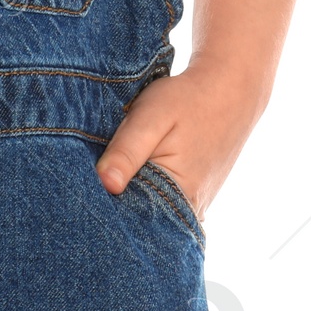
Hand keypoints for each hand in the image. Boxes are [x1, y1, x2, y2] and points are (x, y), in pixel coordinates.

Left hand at [93, 59, 268, 220]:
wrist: (229, 89)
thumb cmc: (188, 100)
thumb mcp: (151, 117)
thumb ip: (127, 151)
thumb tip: (104, 185)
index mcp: (180, 197)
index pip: (130, 221)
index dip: (103, 205)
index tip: (80, 191)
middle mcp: (189, 212)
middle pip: (139, 220)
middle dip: (114, 204)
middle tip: (87, 182)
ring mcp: (193, 208)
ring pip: (150, 211)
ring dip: (129, 196)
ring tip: (112, 173)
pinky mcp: (192, 198)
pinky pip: (162, 203)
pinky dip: (144, 189)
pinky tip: (133, 171)